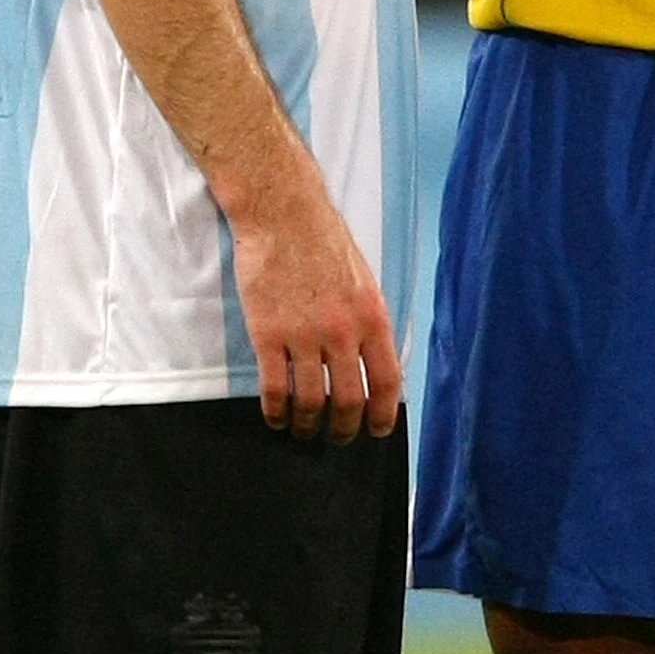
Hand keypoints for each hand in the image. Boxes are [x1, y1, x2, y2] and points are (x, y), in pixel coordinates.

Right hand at [231, 187, 400, 444]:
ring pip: (310, 401)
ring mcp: (303, 335)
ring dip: (308, 426)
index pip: (387, 382)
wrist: (282, 215)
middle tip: (338, 438)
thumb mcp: (364, 281)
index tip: (377, 431)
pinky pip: (274, 388)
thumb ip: (368, 322)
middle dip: (344, 429)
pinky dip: (276, 411)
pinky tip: (276, 418)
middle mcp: (342, 332)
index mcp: (372, 318)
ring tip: (304, 432)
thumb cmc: (324, 242)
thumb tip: (372, 361)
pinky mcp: (268, 334)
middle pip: (348, 400)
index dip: (384, 415)